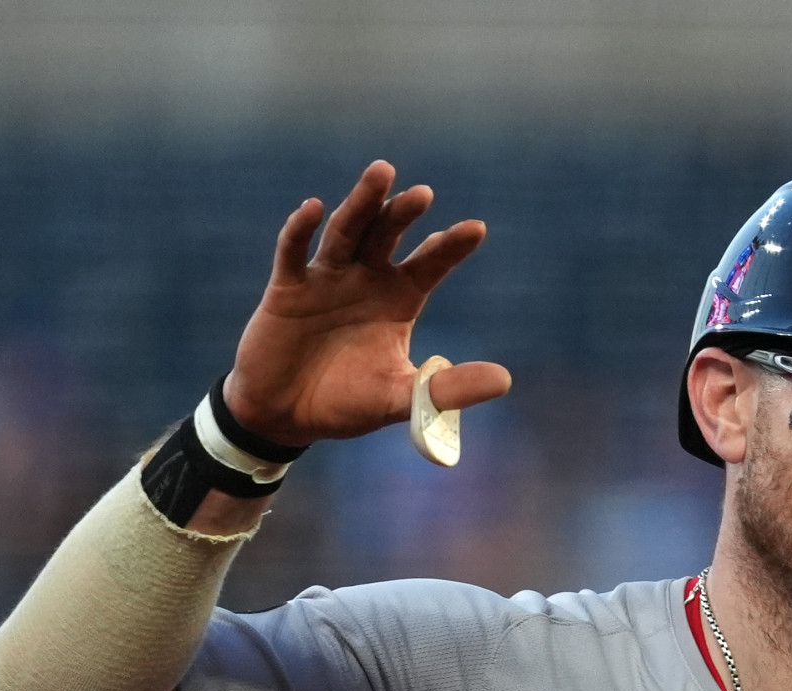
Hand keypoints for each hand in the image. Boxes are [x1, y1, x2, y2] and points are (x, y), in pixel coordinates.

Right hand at [222, 161, 512, 447]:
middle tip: (423, 194)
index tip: (476, 229)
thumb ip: (447, 389)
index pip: (430, 264)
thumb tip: (505, 380)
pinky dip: (301, 230)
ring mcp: (326, 278)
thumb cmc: (346, 403)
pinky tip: (313, 208)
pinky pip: (293, 252)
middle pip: (388, 235)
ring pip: (346, 231)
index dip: (450, 247)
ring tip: (382, 174)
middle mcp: (366, 279)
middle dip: (404, 213)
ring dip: (362, 203)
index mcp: (398, 299)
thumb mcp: (402, 399)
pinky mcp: (287, 288)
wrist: (287, 416)